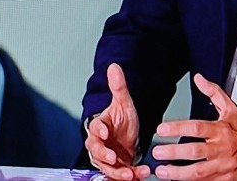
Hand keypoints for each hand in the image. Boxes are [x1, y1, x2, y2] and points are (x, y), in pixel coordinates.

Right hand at [85, 63, 150, 179]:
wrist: (128, 138)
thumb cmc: (122, 122)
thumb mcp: (124, 103)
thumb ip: (118, 87)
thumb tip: (114, 66)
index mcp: (100, 127)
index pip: (94, 128)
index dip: (99, 130)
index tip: (105, 132)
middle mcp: (100, 145)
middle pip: (96, 152)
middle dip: (104, 156)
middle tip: (114, 158)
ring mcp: (107, 159)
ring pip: (107, 168)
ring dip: (118, 171)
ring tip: (131, 173)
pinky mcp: (116, 170)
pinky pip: (119, 175)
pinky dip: (130, 176)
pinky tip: (141, 174)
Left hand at [150, 74, 236, 180]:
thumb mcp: (232, 110)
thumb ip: (214, 93)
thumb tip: (199, 79)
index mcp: (221, 130)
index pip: (196, 127)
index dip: (177, 128)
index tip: (161, 129)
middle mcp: (221, 148)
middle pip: (195, 151)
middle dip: (174, 152)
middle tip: (156, 152)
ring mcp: (223, 167)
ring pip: (198, 172)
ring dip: (178, 173)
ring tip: (161, 171)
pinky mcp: (224, 180)